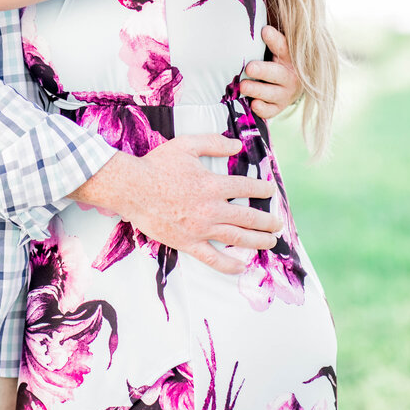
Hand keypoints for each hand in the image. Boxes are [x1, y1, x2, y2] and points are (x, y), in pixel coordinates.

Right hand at [75, 134, 281, 276]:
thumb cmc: (157, 165)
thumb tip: (238, 144)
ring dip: (258, 241)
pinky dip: (229, 264)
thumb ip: (214, 143)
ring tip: (270, 241)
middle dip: (267, 220)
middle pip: (248, 216)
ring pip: (237, 238)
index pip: (246, 187)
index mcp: (213, 184)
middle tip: (277, 223)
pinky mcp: (188, 243)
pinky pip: (213, 258)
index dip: (262, 188)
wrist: (131, 187)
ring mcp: (201, 228)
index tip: (271, 191)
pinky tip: (241, 266)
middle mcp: (212, 208)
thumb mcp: (186, 145)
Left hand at [240, 25, 300, 117]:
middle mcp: (290, 75)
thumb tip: (248, 17)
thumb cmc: (274, 59)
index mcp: (289, 56)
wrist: (290, 84)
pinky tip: (253, 104)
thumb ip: (266, 36)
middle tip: (249, 68)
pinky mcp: (278, 107)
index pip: (283, 46)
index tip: (264, 31)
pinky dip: (262, 109)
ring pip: (272, 93)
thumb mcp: (274, 47)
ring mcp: (285, 93)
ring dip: (257, 90)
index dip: (274, 39)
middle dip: (263, 71)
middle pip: (278, 73)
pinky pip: (271, 111)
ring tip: (243, 86)